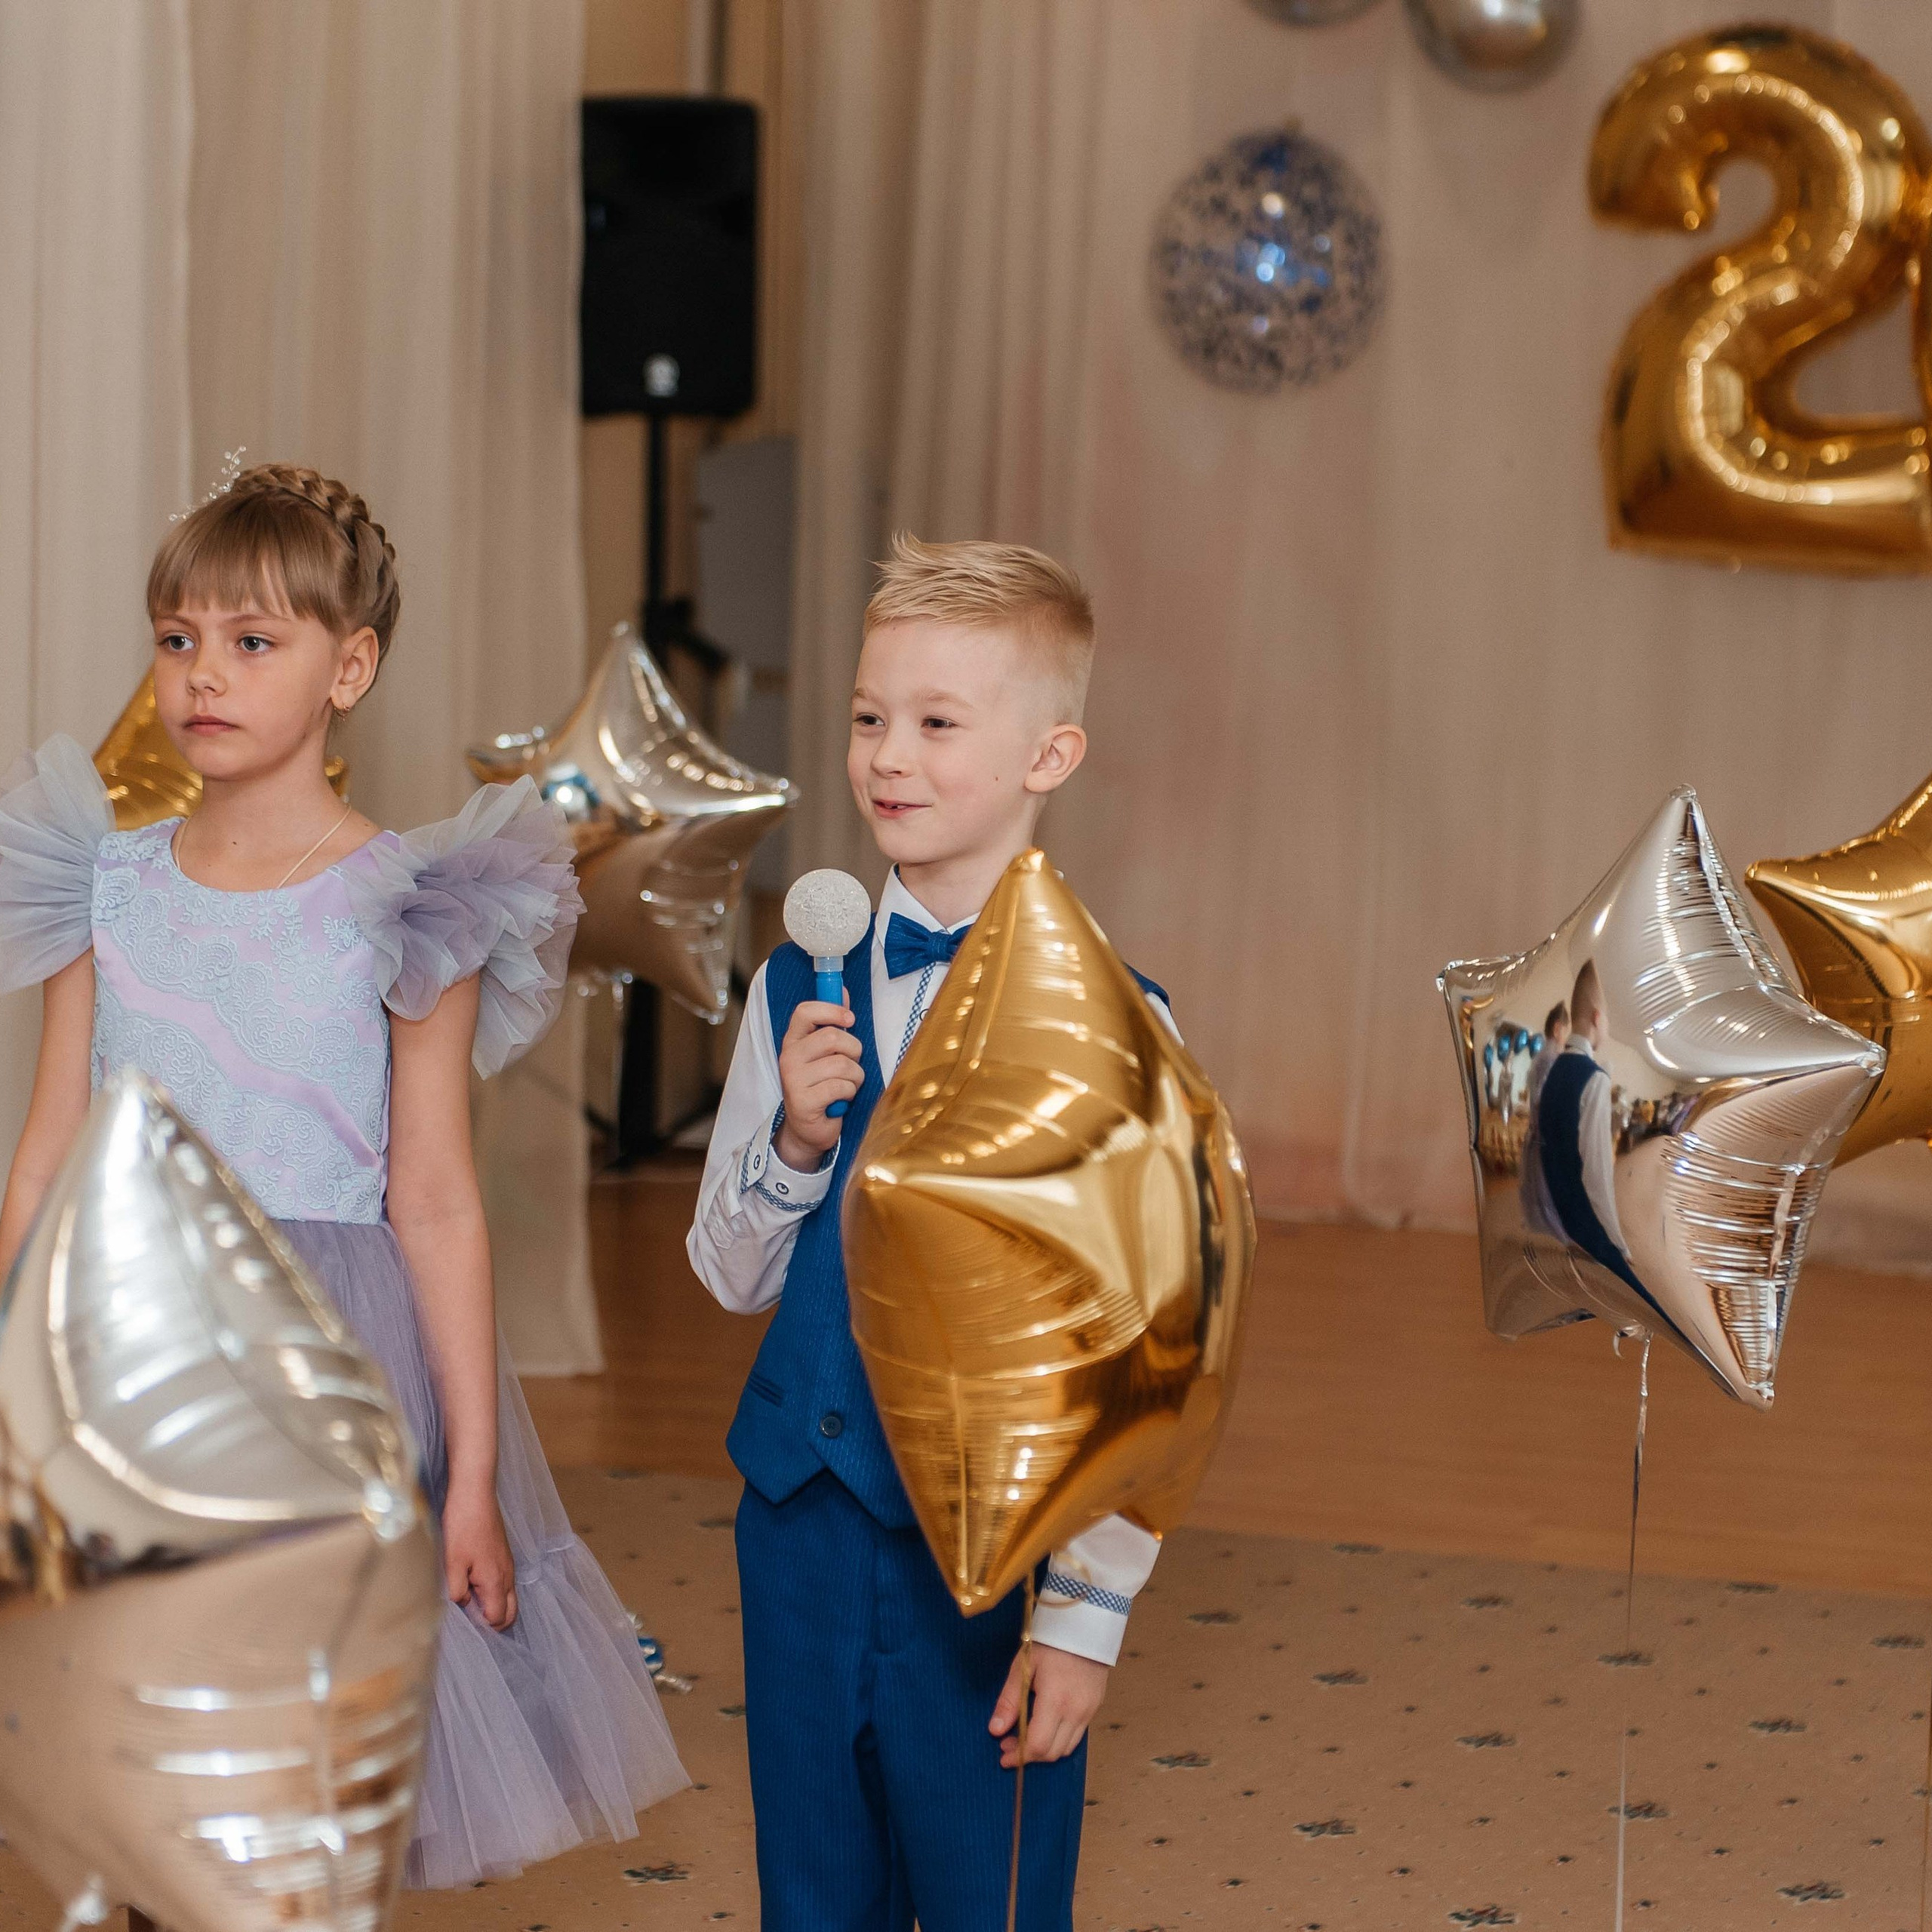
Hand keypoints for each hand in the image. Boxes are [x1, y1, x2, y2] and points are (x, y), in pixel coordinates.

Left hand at [442, 1483, 517, 1629]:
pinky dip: (494, 1591)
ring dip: (493, 1605)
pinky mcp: (503, 1553)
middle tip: (471, 1619)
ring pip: (509, 1597)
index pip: (498, 1618)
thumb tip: (463, 1605)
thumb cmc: (462, 1527)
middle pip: (511, 1612)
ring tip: (469, 1601)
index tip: (464, 1622)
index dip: (482, 1626)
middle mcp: (507, 1575)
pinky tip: (473, 1583)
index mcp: (495, 1581)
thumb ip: (457, 1591)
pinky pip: (504, 1582)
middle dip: (494, 1622)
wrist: (475, 1494)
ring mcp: (508, 1563)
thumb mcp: (452, 1563)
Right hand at [774, 998, 861, 1168]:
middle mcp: (789, 1057)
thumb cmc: (821, 1087)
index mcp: (793, 1041)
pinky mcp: (803, 1101)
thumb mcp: (825, 1053)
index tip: (849, 1019)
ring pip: (842, 1064)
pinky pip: (841, 1086)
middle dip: (854, 1050)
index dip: (832, 1010)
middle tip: (851, 1063)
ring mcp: (794, 1080)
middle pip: (832, 1037)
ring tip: (846, 1085)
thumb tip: (842, 991)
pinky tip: (840, 1100)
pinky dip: (850, 1093)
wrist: (807, 1130)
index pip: (805, 1011)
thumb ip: (832, 1023)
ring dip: (855, 1076)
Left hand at [989, 1641, 1108, 1768]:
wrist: (1086, 1624)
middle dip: (1029, 1756)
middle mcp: (1076, 1712)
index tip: (1003, 1756)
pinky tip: (1045, 1726)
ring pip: (1066, 1748)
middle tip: (1009, 1745)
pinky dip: (1059, 1739)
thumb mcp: (1024, 1666)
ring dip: (1045, 1750)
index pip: (1037, 1745)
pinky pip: (1077, 1736)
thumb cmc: (1051, 1642)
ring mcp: (1089, 1711)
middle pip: (1052, 1753)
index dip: (1018, 1757)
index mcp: (1056, 1701)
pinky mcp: (1095, 1707)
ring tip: (1025, 1738)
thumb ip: (1010, 1701)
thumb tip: (995, 1731)